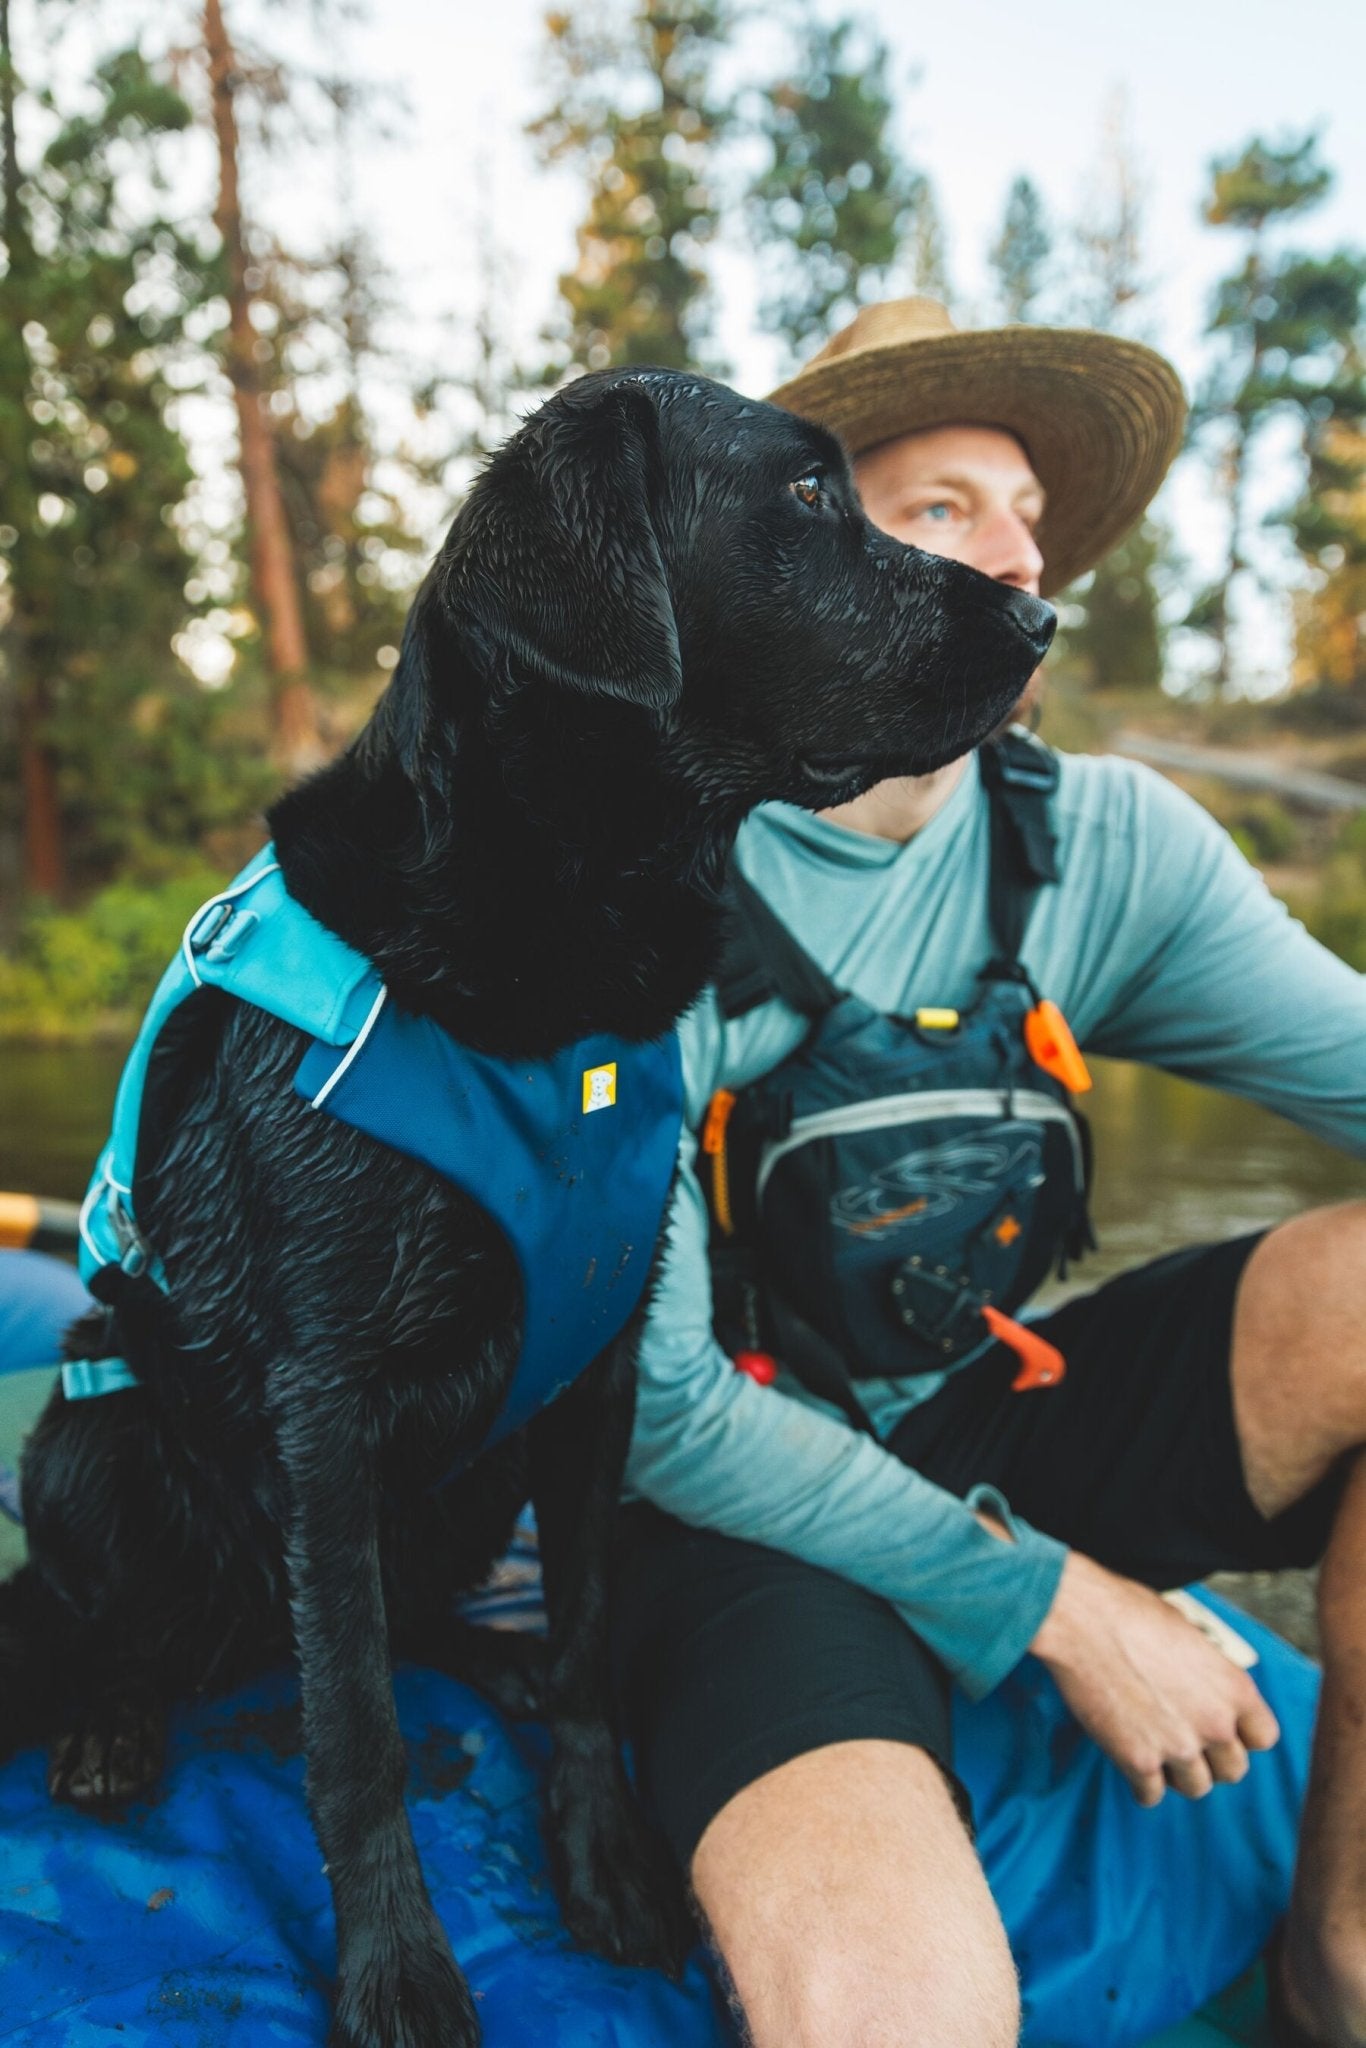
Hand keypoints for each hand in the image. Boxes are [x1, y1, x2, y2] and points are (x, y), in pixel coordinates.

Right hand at [1029, 1550, 1280, 1805]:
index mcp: (1234, 1687)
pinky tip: (1131, 1763)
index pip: (1264, 1737)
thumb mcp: (1187, 1631)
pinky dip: (1142, 1785)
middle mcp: (1214, 1722)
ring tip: (1158, 1754)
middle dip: (1211, 1761)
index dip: (1243, 1737)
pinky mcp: (1138, 1761)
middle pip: (1233, 1771)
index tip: (1224, 1733)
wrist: (1081, 1621)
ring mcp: (1178, 1745)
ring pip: (1196, 1788)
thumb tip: (1205, 1681)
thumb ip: (1207, 1669)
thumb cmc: (1127, 1612)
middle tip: (1187, 1745)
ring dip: (1178, 1776)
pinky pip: (1151, 1796)